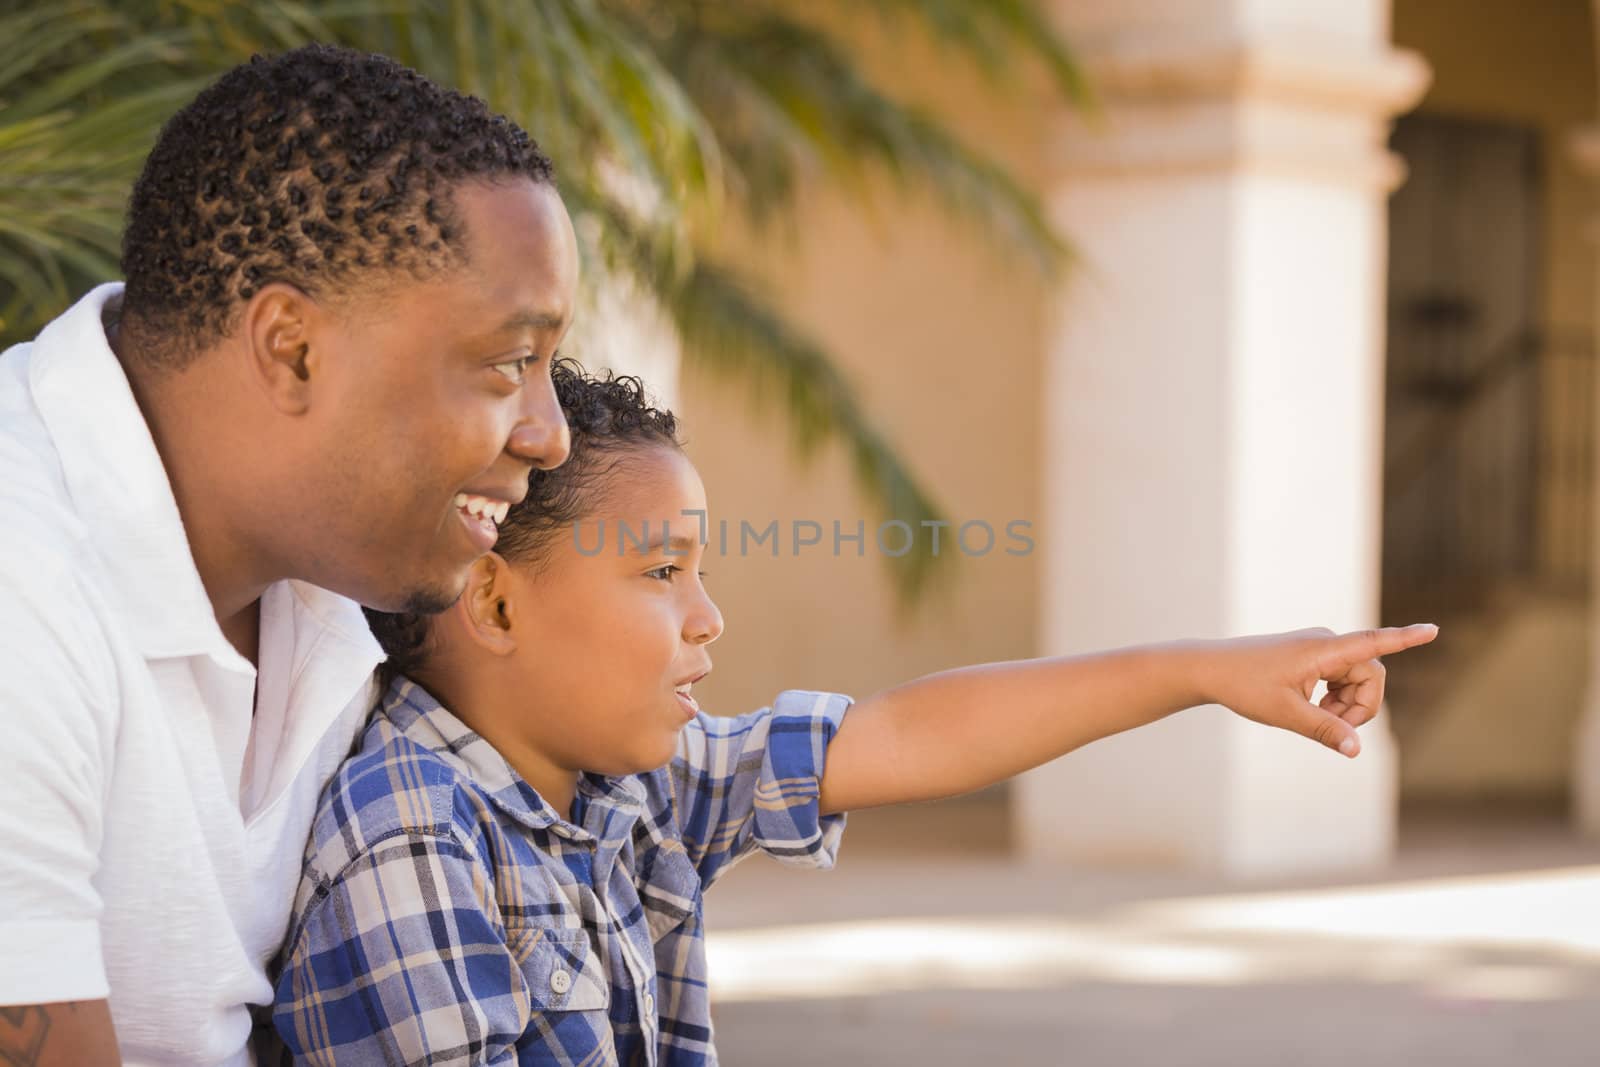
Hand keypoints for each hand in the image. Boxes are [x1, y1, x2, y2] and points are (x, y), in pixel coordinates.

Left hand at [1203, 624, 1438, 757]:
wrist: (1211, 669)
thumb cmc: (1245, 687)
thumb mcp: (1286, 714)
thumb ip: (1325, 730)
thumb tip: (1357, 750)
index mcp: (1324, 649)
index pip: (1375, 642)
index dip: (1407, 638)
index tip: (1433, 629)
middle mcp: (1326, 643)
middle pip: (1371, 677)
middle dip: (1361, 707)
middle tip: (1333, 729)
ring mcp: (1319, 649)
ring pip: (1356, 682)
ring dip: (1346, 707)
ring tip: (1316, 719)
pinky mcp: (1312, 658)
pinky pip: (1341, 680)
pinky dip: (1335, 700)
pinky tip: (1313, 709)